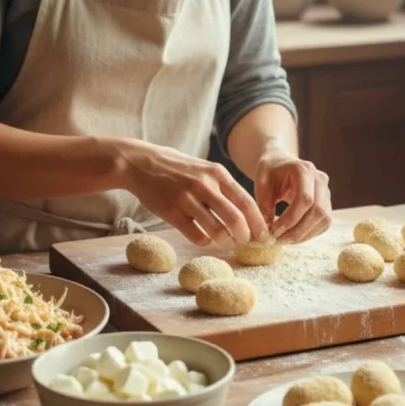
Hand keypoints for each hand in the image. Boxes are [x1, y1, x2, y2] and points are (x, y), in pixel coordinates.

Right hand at [116, 139, 269, 246]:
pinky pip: (197, 236)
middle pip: (236, 219)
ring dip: (225, 242)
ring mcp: (187, 200)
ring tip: (225, 242)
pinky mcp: (172, 213)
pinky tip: (204, 238)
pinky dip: (205, 242)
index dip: (258, 223)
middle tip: (244, 242)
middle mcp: (205, 185)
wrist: (141, 163)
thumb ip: (224, 187)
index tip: (263, 235)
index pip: (247, 202)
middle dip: (245, 236)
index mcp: (217, 173)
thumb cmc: (177, 168)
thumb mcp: (204, 169)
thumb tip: (248, 213)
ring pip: (218, 231)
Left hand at [254, 148, 331, 243]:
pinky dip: (310, 233)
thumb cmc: (269, 171)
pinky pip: (324, 223)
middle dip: (298, 230)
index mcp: (304, 169)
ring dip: (305, 234)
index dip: (291, 218)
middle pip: (318, 211)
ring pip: (324, 219)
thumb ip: (264, 205)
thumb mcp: (261, 183)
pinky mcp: (326, 203)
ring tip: (285, 240)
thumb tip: (267, 231)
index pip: (305, 199)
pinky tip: (293, 236)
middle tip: (279, 240)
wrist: (278, 163)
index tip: (274, 231)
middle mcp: (320, 179)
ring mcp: (326, 191)